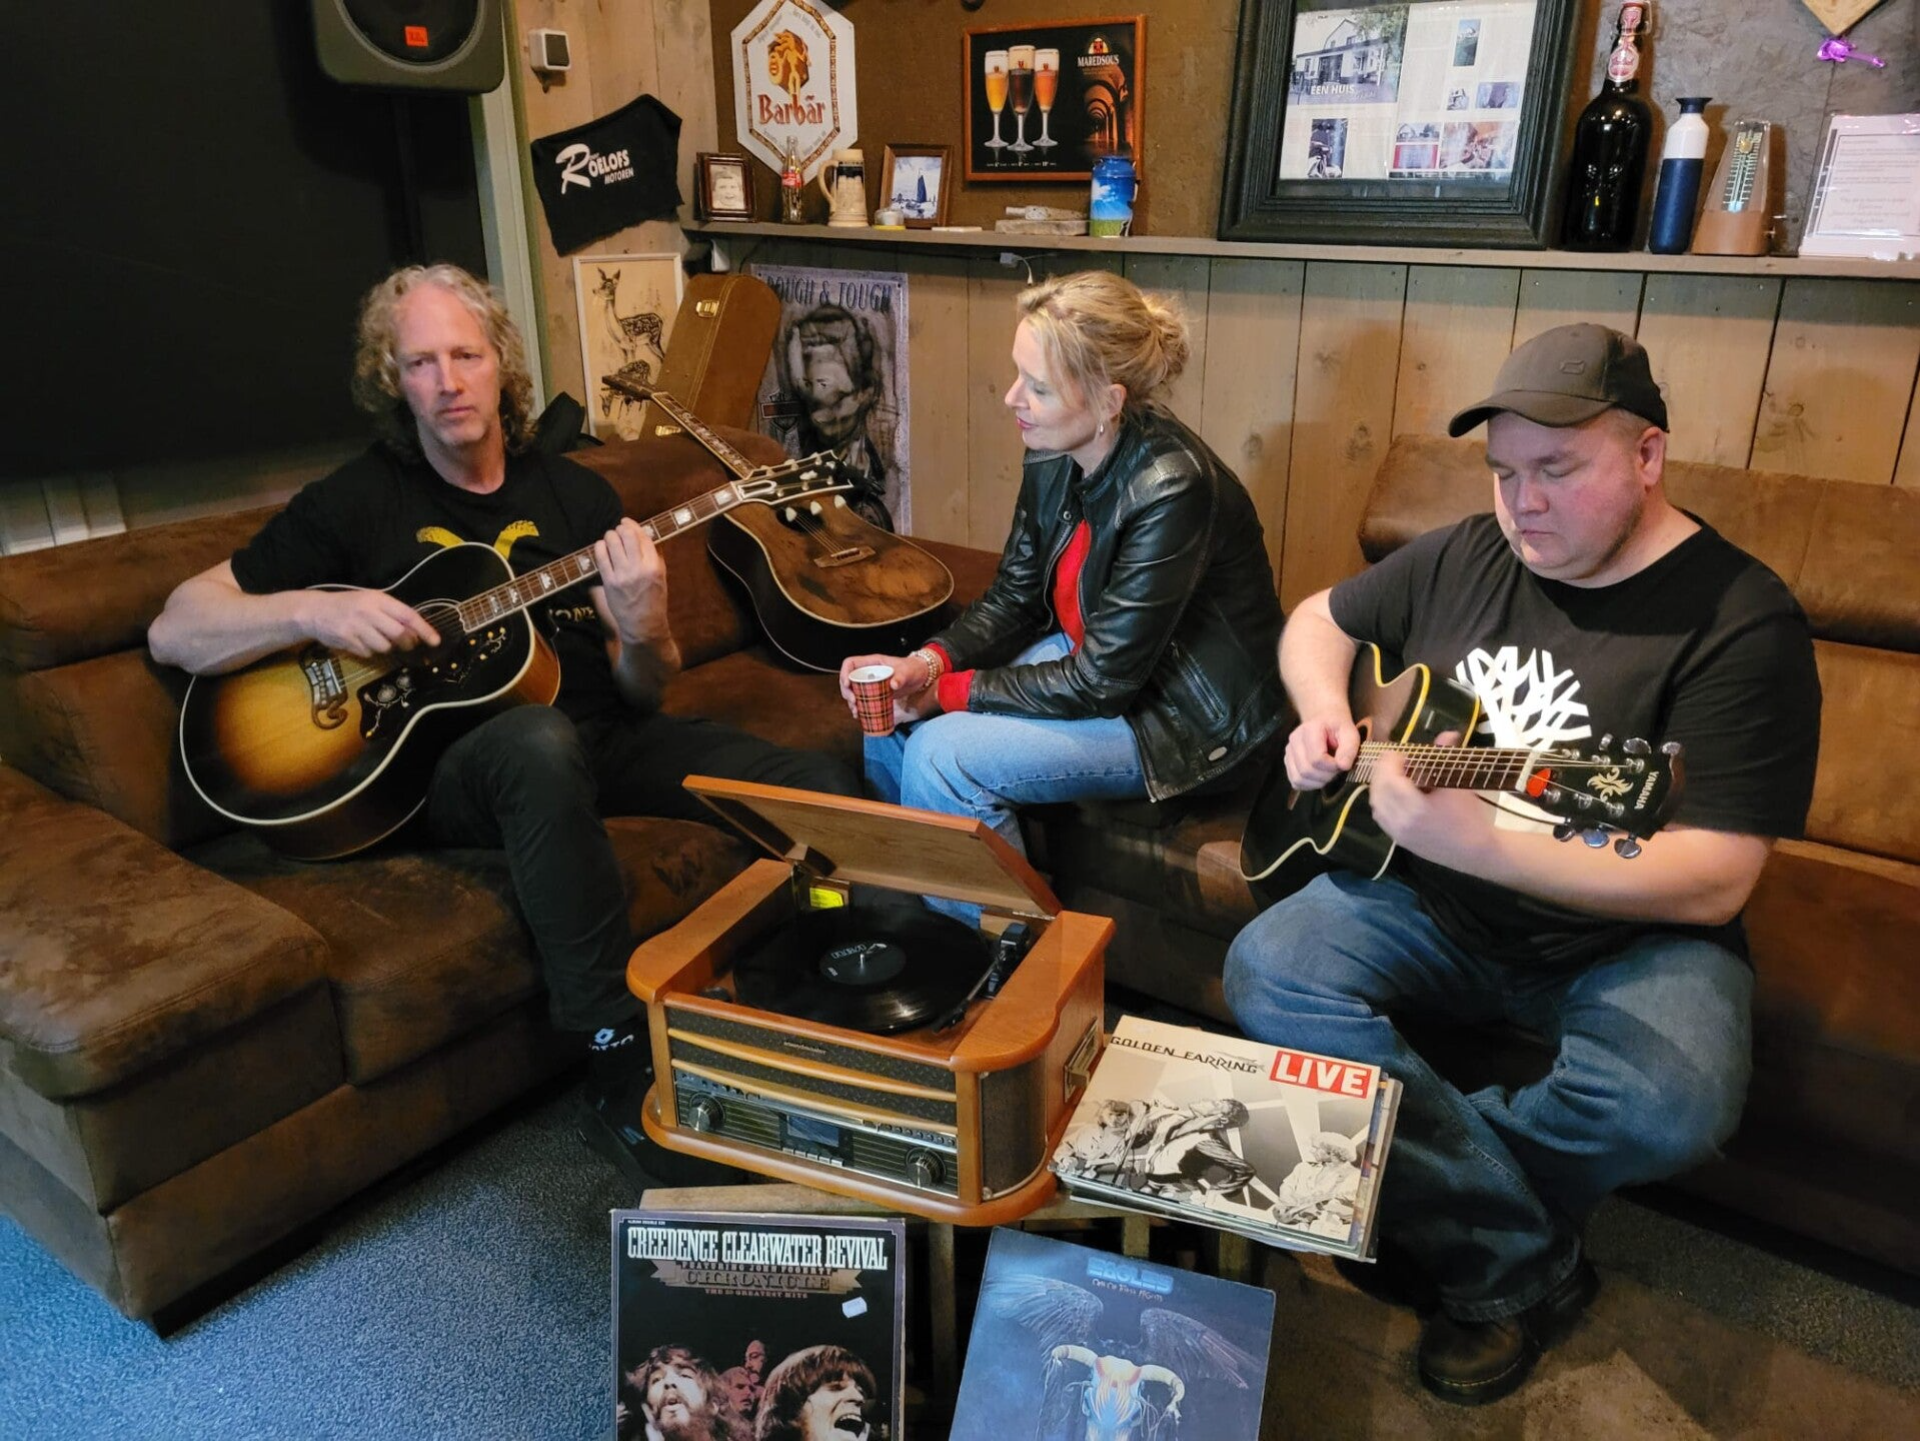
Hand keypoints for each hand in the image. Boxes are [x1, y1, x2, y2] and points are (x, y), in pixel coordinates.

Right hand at [307, 588, 439, 658]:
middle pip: (399, 634)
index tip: (435, 640)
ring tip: (374, 637)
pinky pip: (368, 653)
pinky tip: (360, 641)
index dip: (424, 629)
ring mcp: (356, 627)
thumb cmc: (349, 605)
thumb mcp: (371, 601)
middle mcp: (368, 612)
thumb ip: (393, 613)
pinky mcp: (347, 640)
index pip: (407, 614)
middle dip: (407, 642)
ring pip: (384, 646)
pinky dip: (369, 651)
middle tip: (405, 643)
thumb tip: (417, 632)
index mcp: (378, 599)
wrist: (315, 611)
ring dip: (385, 647)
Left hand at [594, 520, 669, 644]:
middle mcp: (639, 568)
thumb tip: (645, 537)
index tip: (626, 522)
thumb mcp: (662, 577)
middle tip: (618, 531)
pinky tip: (602, 547)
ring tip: (610, 539)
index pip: (643, 537)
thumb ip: (655, 557)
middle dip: (621, 529)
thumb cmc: (654, 601)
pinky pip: (601, 556)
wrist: (643, 625)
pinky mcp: (609, 582)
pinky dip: (600, 547)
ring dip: (610, 536)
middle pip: (627, 535)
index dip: (633, 526)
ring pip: (612, 542)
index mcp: (654, 566)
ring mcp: (622, 575)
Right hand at [838, 651, 939, 725]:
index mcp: (872, 662)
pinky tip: (860, 714)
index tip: (848, 685)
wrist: (921, 677)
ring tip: (856, 711)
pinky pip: (862, 699)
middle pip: (848, 680)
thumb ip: (901, 677)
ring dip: (851, 702)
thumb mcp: (907, 672)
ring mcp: (870, 683)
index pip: (850, 663)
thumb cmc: (913, 669)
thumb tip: (893, 684)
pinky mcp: (874, 693)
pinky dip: (859, 707)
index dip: (845, 673)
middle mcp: (868, 672)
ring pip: (853, 691)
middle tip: (854, 702)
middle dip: (847, 692)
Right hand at [1284, 715, 1360, 789]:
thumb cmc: (1338, 728)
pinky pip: (1295, 781)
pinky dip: (1309, 785)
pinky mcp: (1288, 761)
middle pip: (1306, 770)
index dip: (1332, 767)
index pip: (1316, 758)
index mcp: (1309, 729)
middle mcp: (1294, 739)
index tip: (1342, 764)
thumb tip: (1343, 766)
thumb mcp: (1350, 733)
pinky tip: (1319, 777)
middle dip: (1326, 776)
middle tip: (1336, 770)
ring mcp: (1289, 751)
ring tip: (1328, 774)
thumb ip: (1349, 748)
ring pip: (1299, 778)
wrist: (1325, 722)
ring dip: (1317, 782)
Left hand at [1366, 730, 1482, 861]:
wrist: (1477, 852)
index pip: (1389, 778)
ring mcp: (1397, 834)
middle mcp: (1401, 822)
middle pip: (1378, 790)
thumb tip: (1447, 733)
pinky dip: (1382, 802)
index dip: (1390, 761)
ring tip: (1395, 776)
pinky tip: (1395, 794)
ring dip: (1380, 786)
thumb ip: (1447, 757)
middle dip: (1383, 771)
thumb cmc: (1470, 816)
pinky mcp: (1398, 841)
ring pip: (1376, 805)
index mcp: (1416, 808)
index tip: (1400, 753)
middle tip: (1395, 761)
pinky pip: (1381, 817)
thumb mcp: (1458, 784)